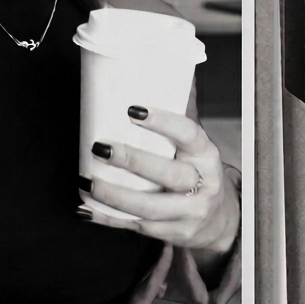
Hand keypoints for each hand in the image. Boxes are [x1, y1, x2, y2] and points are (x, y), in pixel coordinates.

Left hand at [79, 106, 239, 257]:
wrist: (219, 220)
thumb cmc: (196, 171)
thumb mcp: (194, 145)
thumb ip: (178, 114)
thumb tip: (172, 70)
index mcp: (205, 155)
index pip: (188, 134)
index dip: (163, 122)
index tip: (133, 110)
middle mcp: (201, 185)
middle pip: (166, 175)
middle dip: (131, 161)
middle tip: (100, 147)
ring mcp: (188, 214)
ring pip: (148, 207)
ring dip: (113, 196)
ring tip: (86, 180)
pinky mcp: (172, 234)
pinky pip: (136, 227)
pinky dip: (108, 219)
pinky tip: (85, 209)